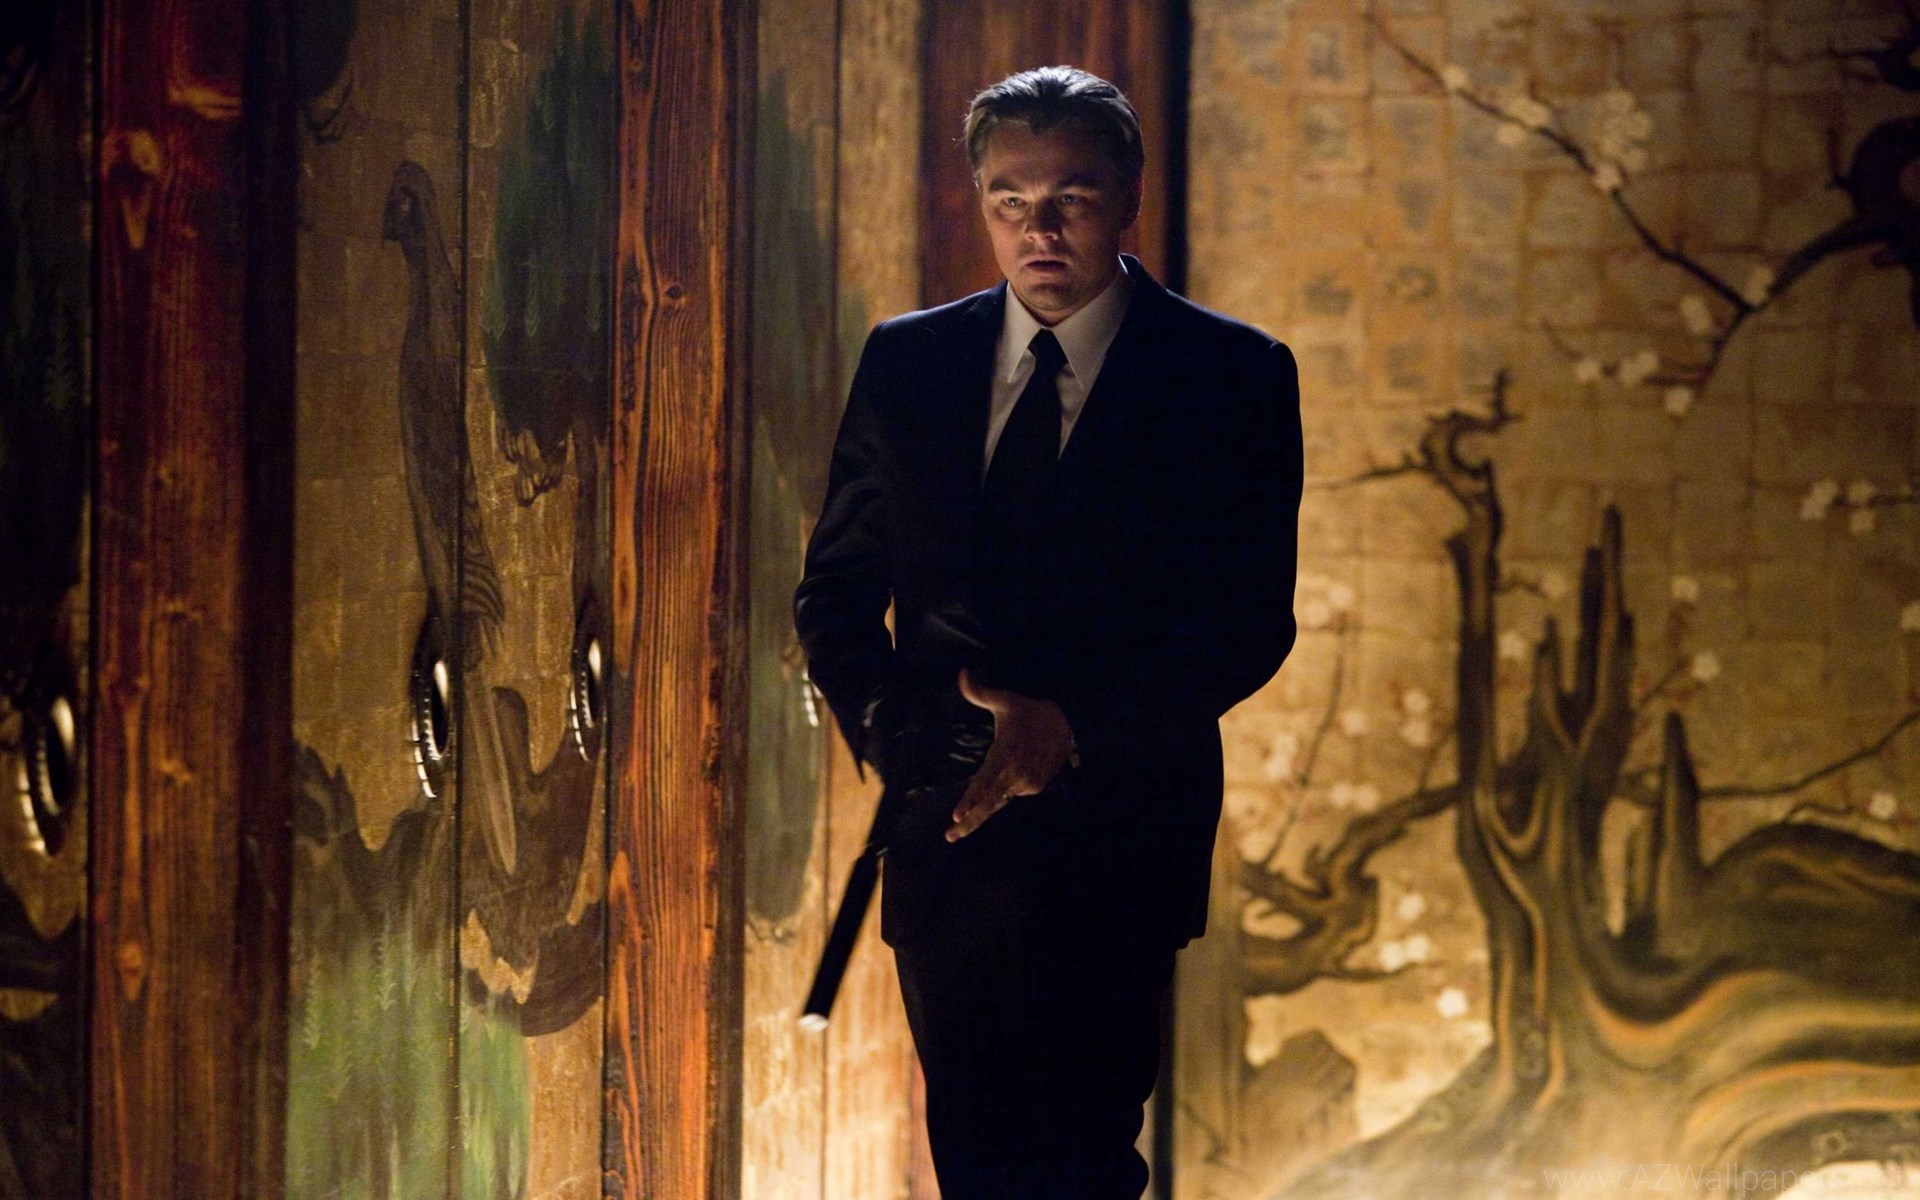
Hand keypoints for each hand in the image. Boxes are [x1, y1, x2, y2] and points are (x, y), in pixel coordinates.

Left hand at [947, 669, 1074, 841]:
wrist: (1068, 721)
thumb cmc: (1029, 711)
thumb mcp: (1005, 699)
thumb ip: (979, 692)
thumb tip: (962, 673)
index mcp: (1005, 754)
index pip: (983, 781)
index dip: (971, 799)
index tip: (957, 815)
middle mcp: (1016, 773)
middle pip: (989, 802)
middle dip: (970, 821)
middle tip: (950, 835)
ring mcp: (1028, 783)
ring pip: (1000, 797)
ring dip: (988, 800)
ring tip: (974, 807)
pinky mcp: (1038, 787)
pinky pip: (1014, 793)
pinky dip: (1006, 789)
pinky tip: (1010, 775)